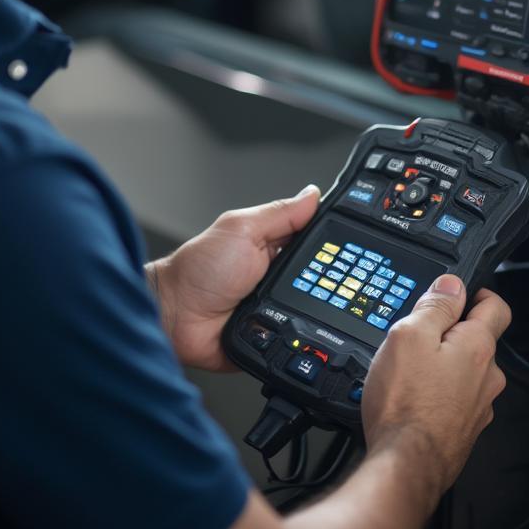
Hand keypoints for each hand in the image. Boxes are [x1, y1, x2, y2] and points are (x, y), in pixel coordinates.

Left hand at [148, 184, 320, 370]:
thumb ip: (279, 214)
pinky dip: (303, 333)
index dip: (333, 242)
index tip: (353, 244)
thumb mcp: (242, 229)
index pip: (315, 239)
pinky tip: (304, 328)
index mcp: (273, 244)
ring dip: (317, 308)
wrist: (175, 316)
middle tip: (333, 280)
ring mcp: (278, 305)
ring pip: (316, 308)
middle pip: (321, 276)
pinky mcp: (275, 334)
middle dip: (330, 279)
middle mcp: (278, 275)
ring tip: (312, 304)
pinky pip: (300, 334)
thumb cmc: (198, 270)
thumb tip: (312, 194)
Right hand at [360, 275, 510, 503]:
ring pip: (465, 373)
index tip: (458, 294)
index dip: (478, 292)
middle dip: (452, 333)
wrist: (405, 466)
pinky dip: (437, 394)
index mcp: (478, 347)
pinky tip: (412, 400)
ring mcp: (478, 407)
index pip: (496, 306)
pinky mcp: (464, 430)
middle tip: (419, 335)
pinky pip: (455, 400)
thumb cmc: (406, 405)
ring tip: (409, 372)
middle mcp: (487, 378)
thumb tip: (452, 285)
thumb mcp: (408, 336)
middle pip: (478, 341)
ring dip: (443, 366)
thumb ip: (434, 306)